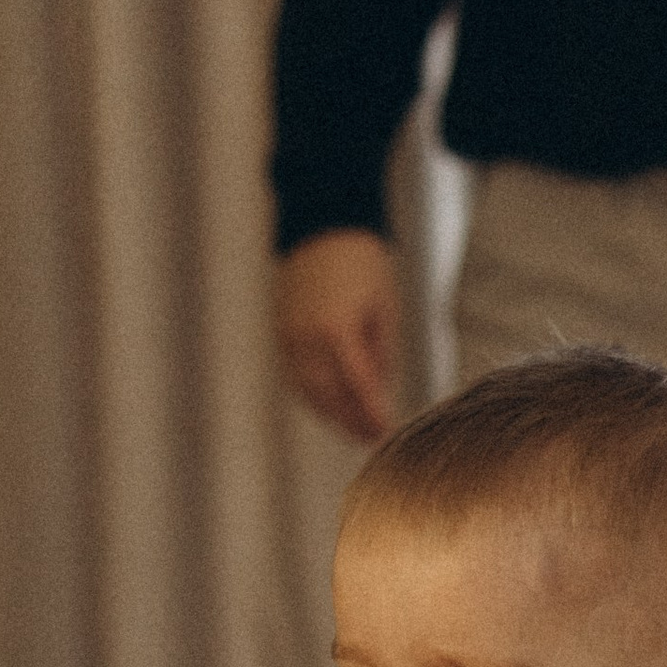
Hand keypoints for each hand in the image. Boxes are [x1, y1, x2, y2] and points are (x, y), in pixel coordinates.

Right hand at [275, 229, 399, 440]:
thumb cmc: (363, 264)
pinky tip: (332, 405)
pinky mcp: (282, 332)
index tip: (384, 429)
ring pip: (307, 389)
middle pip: (327, 394)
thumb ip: (379, 354)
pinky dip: (314, 394)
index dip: (370, 411)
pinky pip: (296, 374)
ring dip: (330, 413)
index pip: (356, 384)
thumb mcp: (383, 309)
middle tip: (371, 438)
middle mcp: (306, 337)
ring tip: (353, 429)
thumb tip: (376, 392)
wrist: (324, 228)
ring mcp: (289, 336)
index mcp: (336, 329)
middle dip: (349, 420)